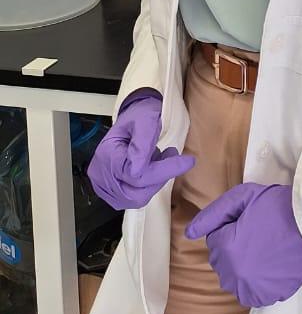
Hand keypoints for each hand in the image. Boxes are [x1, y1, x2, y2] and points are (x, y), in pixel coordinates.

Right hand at [87, 90, 195, 211]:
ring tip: (160, 159)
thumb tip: (138, 169)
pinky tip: (152, 167)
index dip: (164, 170)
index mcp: (107, 155)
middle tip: (171, 157)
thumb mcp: (145, 119)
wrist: (132, 117)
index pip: (136, 174)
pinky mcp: (111, 190)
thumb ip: (143, 141)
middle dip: (160, 178)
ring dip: (155, 181)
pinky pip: (133, 197)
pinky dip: (147, 185)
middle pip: (135, 193)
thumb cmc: (139, 115)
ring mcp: (104, 185)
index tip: (188, 161)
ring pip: (136, 198)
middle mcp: (100, 175)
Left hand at [185, 183, 301, 307]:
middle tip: (256, 231)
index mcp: (226, 250)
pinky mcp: (269, 296)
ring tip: (262, 248)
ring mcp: (252, 289)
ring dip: (241, 265)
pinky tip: (269, 264)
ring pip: (233, 278)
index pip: (213, 240)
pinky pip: (251, 292)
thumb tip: (188, 233)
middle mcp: (234, 275)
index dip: (230, 226)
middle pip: (220, 261)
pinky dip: (255, 282)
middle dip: (232, 246)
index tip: (248, 218)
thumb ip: (212, 214)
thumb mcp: (243, 197)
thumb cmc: (278, 205)